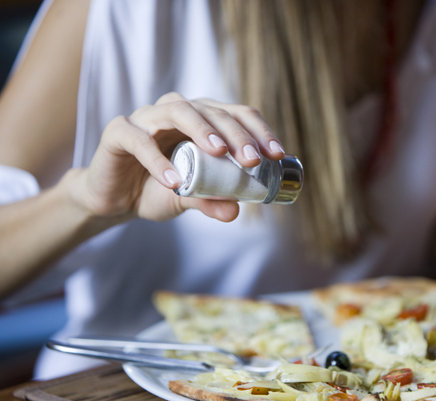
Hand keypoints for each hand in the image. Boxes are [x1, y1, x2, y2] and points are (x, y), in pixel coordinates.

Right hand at [72, 92, 285, 221]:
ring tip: (219, 153)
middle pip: (211, 110)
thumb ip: (210, 201)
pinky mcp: (118, 132)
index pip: (235, 114)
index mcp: (200, 121)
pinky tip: (174, 180)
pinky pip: (138, 139)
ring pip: (177, 109)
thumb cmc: (155, 190)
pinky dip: (156, 159)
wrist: (113, 199)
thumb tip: (235, 212)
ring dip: (201, 129)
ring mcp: (146, 118)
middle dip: (236, 133)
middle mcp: (176, 112)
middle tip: (252, 159)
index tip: (277, 155)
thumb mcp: (188, 198)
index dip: (258, 131)